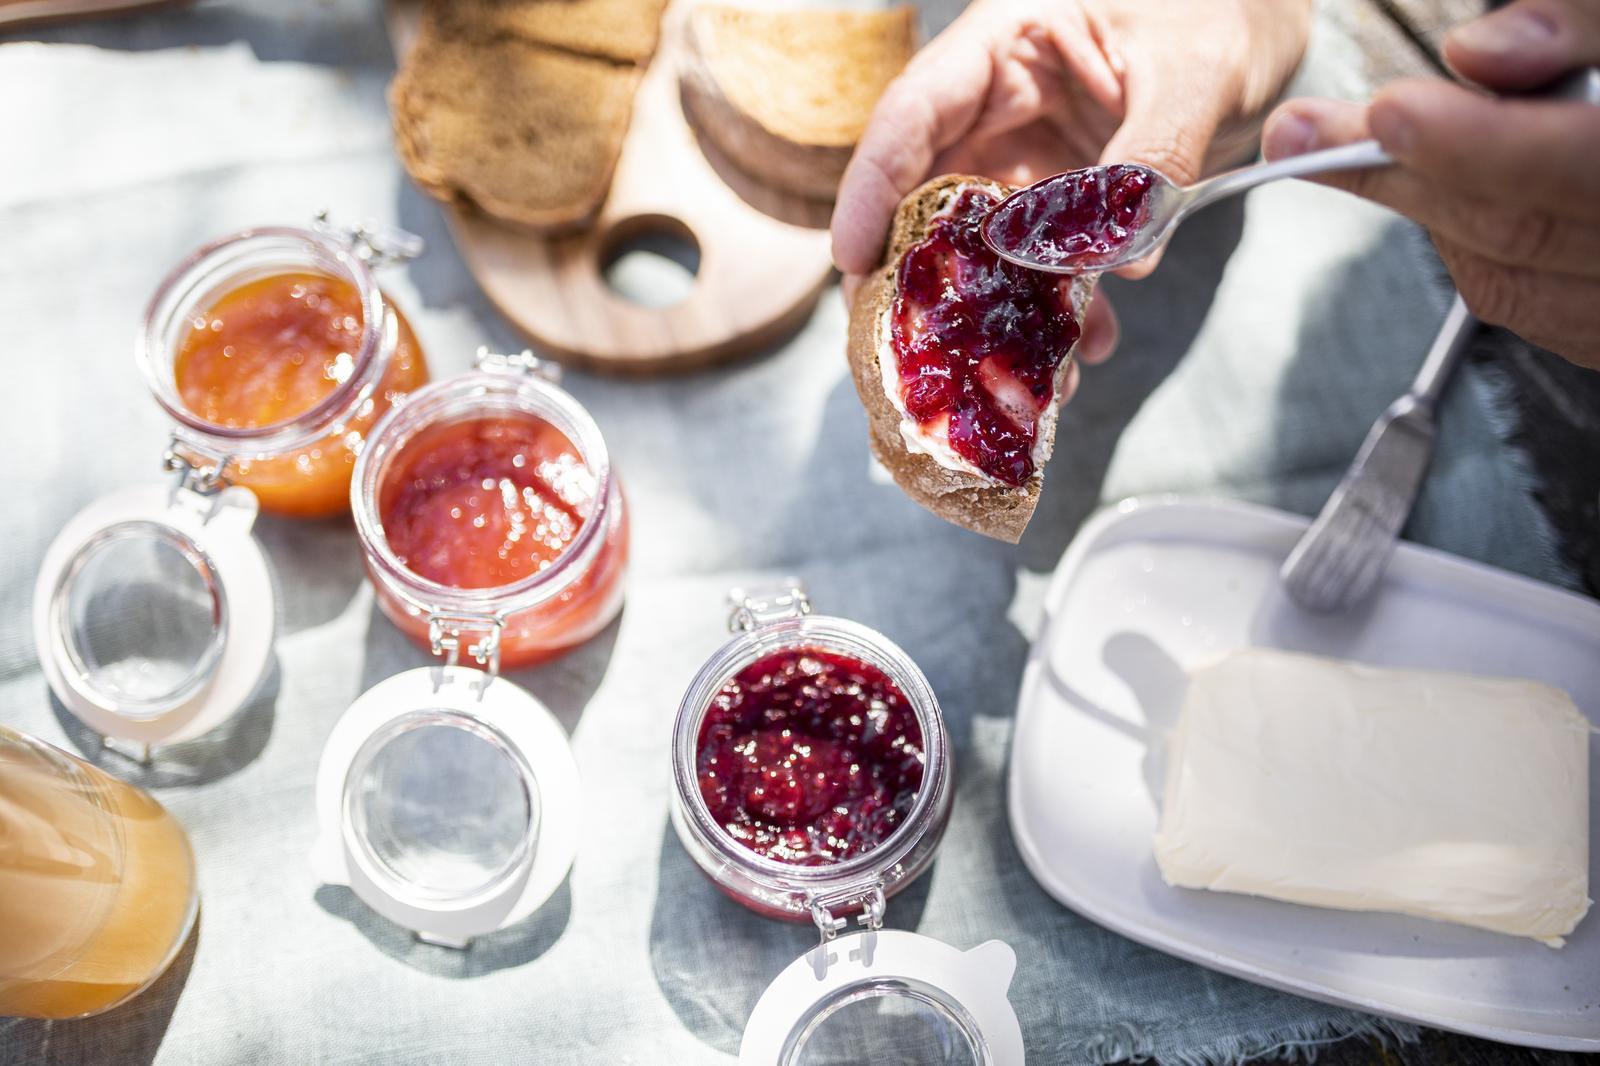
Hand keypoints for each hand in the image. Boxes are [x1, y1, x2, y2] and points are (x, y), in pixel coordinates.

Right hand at [831, 0, 1311, 383]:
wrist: (1262, 35)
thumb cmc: (1220, 15)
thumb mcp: (1195, 73)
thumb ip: (1153, 154)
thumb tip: (1119, 257)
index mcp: (1005, 42)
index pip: (913, 115)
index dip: (872, 188)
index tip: (853, 259)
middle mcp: (997, 104)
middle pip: (924, 195)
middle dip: (919, 278)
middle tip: (910, 349)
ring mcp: (1024, 157)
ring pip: (980, 246)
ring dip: (994, 314)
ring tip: (1016, 376)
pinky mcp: (1058, 202)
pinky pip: (1039, 266)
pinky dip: (1056, 314)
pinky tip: (1083, 350)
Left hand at [1262, 0, 1599, 368]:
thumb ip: (1587, 25)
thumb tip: (1483, 55)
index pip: (1583, 168)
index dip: (1482, 143)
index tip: (1390, 113)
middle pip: (1527, 227)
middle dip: (1404, 174)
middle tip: (1304, 130)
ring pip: (1514, 276)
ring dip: (1424, 209)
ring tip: (1347, 147)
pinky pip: (1533, 304)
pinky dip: (1472, 245)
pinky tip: (1436, 193)